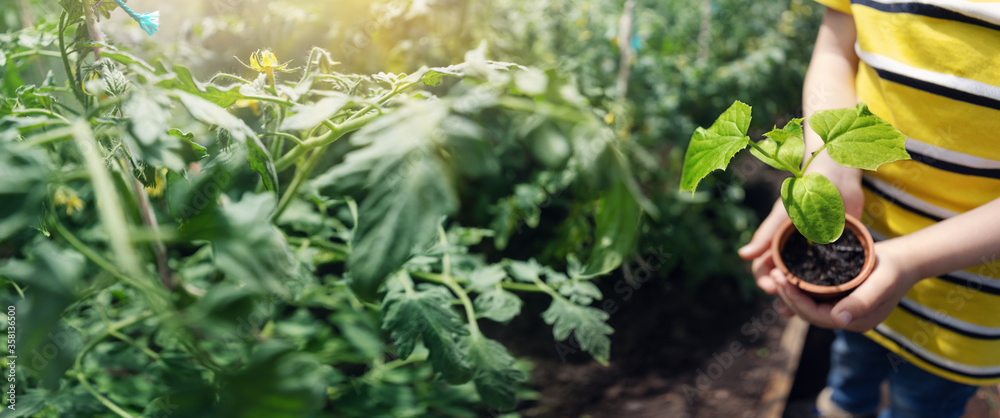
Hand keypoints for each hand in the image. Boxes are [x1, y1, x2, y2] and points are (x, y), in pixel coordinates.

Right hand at [738, 174, 863, 294]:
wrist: (839, 176)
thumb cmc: (806, 189)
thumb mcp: (785, 213)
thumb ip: (766, 235)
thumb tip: (743, 256)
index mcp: (776, 240)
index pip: (763, 266)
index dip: (764, 279)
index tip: (770, 287)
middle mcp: (793, 249)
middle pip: (783, 278)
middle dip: (782, 294)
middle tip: (787, 305)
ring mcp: (814, 252)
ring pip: (804, 280)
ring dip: (802, 296)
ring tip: (806, 311)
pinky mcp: (835, 252)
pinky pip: (828, 274)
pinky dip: (826, 288)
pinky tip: (831, 299)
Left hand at [771, 242, 917, 330]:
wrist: (904, 259)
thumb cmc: (894, 269)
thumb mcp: (881, 282)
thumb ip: (862, 302)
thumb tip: (838, 321)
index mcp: (856, 322)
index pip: (816, 316)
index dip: (794, 299)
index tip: (780, 279)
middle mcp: (846, 319)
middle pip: (807, 312)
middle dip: (787, 294)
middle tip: (772, 273)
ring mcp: (842, 309)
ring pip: (807, 305)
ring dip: (790, 291)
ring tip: (776, 272)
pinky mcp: (838, 297)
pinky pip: (813, 296)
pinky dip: (799, 286)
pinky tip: (787, 273)